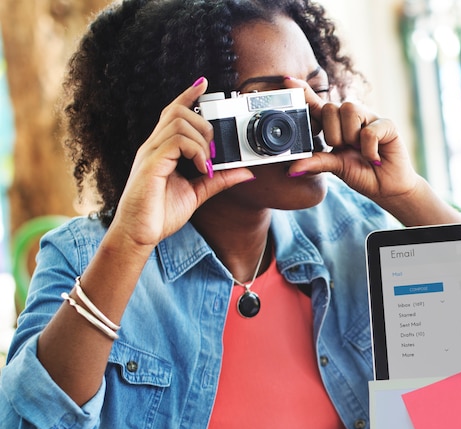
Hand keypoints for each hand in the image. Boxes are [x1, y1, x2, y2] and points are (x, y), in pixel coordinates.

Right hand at [111, 78, 254, 249]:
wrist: (139, 234)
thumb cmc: (159, 214)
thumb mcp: (197, 194)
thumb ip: (218, 180)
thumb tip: (244, 171)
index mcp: (162, 149)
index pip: (173, 111)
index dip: (188, 94)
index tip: (204, 84)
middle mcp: (154, 146)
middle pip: (178, 110)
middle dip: (204, 124)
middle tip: (212, 153)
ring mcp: (150, 153)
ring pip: (179, 122)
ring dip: (201, 140)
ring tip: (206, 164)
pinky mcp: (151, 164)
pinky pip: (176, 141)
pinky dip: (195, 151)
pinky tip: (201, 168)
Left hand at [283, 78, 417, 200]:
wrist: (387, 188)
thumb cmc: (361, 174)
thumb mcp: (335, 168)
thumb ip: (315, 163)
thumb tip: (290, 170)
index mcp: (335, 126)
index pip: (316, 104)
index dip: (303, 91)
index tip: (287, 80)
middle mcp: (351, 117)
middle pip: (330, 107)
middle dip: (333, 134)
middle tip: (345, 149)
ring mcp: (369, 118)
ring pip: (348, 110)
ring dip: (350, 137)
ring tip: (359, 151)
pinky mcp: (387, 124)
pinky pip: (368, 131)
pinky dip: (368, 150)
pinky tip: (374, 158)